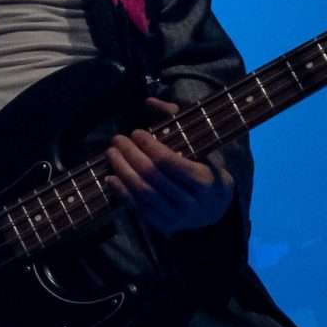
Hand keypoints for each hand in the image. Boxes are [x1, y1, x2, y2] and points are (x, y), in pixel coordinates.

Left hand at [105, 98, 234, 234]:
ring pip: (142, 193)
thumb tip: (149, 101)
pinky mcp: (163, 225)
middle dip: (130, 155)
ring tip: (111, 154)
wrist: (215, 209)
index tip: (136, 132)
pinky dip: (122, 192)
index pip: (169, 162)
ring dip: (122, 171)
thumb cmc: (204, 168)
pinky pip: (138, 208)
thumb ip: (176, 120)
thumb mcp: (200, 144)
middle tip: (117, 139)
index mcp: (202, 181)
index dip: (149, 146)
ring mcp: (176, 217)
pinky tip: (111, 177)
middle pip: (152, 176)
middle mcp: (190, 202)